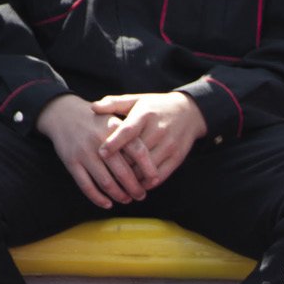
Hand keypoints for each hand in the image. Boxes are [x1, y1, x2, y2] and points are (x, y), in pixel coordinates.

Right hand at [36, 94, 146, 206]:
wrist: (63, 113)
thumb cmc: (98, 122)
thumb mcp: (116, 120)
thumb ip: (132, 138)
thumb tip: (152, 164)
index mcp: (115, 128)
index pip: (138, 151)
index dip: (149, 169)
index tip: (155, 180)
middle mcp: (100, 141)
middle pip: (123, 172)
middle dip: (135, 188)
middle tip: (141, 195)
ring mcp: (84, 152)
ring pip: (106, 182)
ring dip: (119, 195)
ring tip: (127, 199)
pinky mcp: (71, 162)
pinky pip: (86, 186)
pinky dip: (98, 198)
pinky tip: (108, 204)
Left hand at [92, 91, 207, 189]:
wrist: (190, 113)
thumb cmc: (156, 107)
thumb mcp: (137, 100)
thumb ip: (114, 103)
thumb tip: (93, 107)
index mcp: (145, 115)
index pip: (128, 131)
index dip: (114, 143)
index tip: (101, 153)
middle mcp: (159, 130)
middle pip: (136, 154)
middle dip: (120, 165)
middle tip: (105, 173)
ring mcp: (169, 145)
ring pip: (147, 168)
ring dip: (133, 178)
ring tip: (119, 182)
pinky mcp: (177, 157)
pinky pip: (160, 175)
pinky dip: (147, 183)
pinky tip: (137, 184)